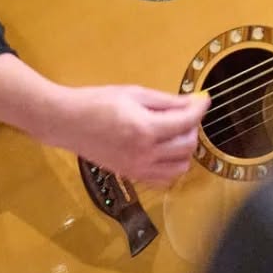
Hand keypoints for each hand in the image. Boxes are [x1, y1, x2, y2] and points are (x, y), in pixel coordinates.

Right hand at [46, 83, 209, 183]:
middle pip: (187, 146)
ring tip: (175, 131)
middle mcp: (144, 154)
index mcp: (145, 129)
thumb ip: (166, 101)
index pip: (186, 121)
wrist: (67, 122)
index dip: (200, 108)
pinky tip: (165, 150)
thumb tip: (192, 102)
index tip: (205, 98)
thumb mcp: (135, 94)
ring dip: (185, 149)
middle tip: (185, 112)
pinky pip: (163, 178)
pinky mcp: (131, 175)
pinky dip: (171, 166)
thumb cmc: (97, 102)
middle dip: (193, 127)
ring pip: (180, 167)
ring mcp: (137, 168)